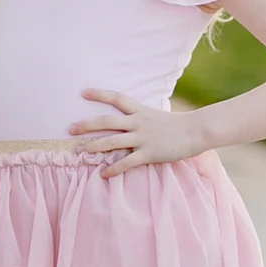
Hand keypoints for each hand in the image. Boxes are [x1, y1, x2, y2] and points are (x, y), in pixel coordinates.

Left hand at [69, 89, 206, 175]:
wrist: (196, 131)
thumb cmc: (178, 125)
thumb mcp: (156, 116)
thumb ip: (142, 118)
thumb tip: (129, 122)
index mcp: (140, 111)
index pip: (116, 98)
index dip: (98, 94)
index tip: (82, 92)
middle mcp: (138, 122)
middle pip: (107, 120)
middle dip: (86, 124)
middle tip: (69, 128)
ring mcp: (142, 137)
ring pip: (112, 141)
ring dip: (93, 146)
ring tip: (78, 151)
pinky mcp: (149, 153)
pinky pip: (126, 162)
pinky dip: (113, 169)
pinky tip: (103, 174)